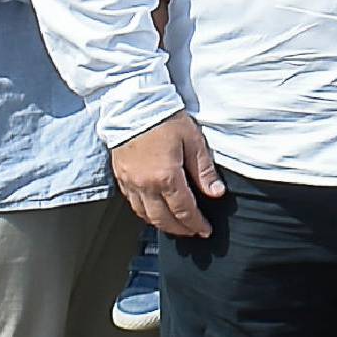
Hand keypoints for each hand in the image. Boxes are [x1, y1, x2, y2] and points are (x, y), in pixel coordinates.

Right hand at [113, 112, 223, 240]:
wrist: (134, 103)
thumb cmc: (166, 118)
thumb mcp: (193, 141)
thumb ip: (204, 171)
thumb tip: (216, 193)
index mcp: (166, 177)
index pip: (184, 210)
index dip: (196, 223)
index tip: (205, 230)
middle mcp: (145, 185)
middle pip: (164, 219)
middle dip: (181, 229)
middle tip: (193, 232)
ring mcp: (130, 182)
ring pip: (146, 215)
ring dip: (162, 224)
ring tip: (176, 226)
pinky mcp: (121, 177)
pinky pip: (133, 204)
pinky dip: (145, 213)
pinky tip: (155, 211)